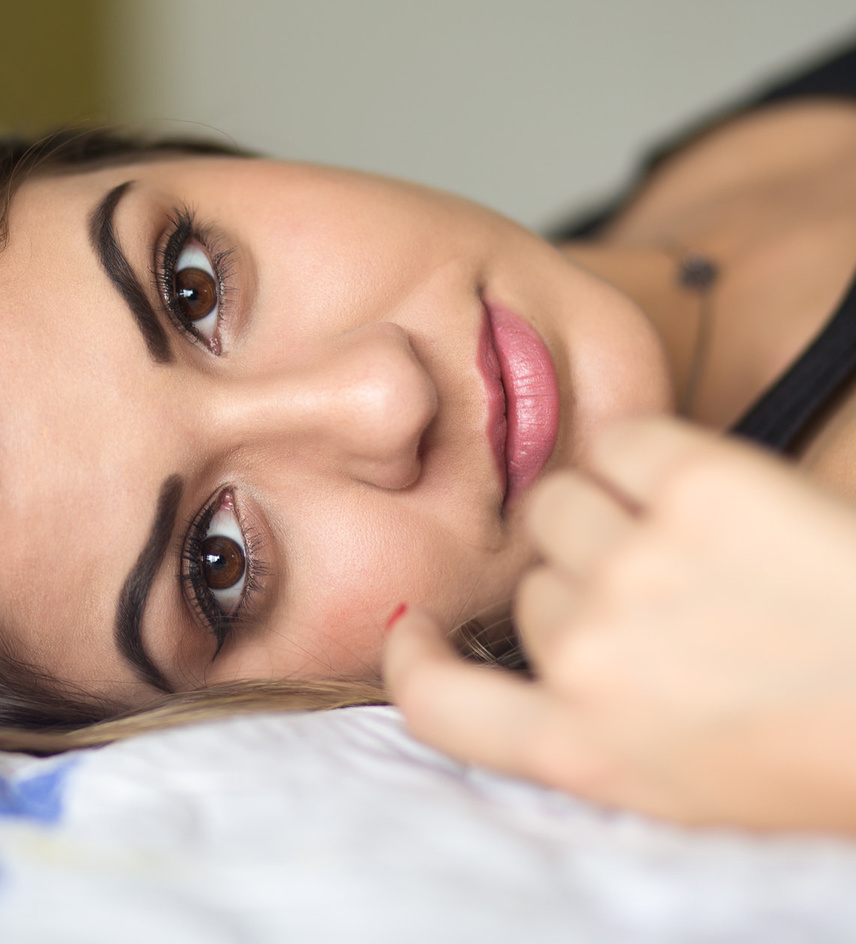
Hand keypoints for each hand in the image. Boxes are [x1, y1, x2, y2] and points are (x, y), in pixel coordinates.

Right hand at [384, 415, 855, 831]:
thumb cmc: (833, 748)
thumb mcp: (686, 786)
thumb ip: (590, 728)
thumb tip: (542, 656)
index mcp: (590, 751)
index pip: (442, 706)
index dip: (412, 662)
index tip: (414, 633)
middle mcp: (594, 660)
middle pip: (529, 586)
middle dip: (577, 585)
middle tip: (667, 600)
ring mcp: (641, 566)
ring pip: (560, 503)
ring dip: (603, 511)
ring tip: (688, 538)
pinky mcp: (701, 484)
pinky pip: (623, 441)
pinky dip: (645, 453)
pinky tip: (696, 486)